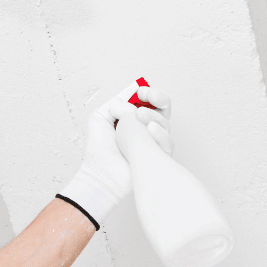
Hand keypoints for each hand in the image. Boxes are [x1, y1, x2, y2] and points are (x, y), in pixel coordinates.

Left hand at [59, 82, 172, 227]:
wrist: (101, 174)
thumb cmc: (99, 151)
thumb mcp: (100, 118)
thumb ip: (116, 103)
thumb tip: (132, 91)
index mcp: (133, 119)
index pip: (150, 101)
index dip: (149, 94)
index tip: (140, 92)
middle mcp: (146, 130)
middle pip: (164, 109)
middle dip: (159, 99)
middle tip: (146, 98)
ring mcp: (154, 143)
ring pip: (165, 123)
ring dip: (152, 117)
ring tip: (138, 118)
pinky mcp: (159, 156)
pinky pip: (167, 142)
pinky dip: (160, 134)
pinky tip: (150, 131)